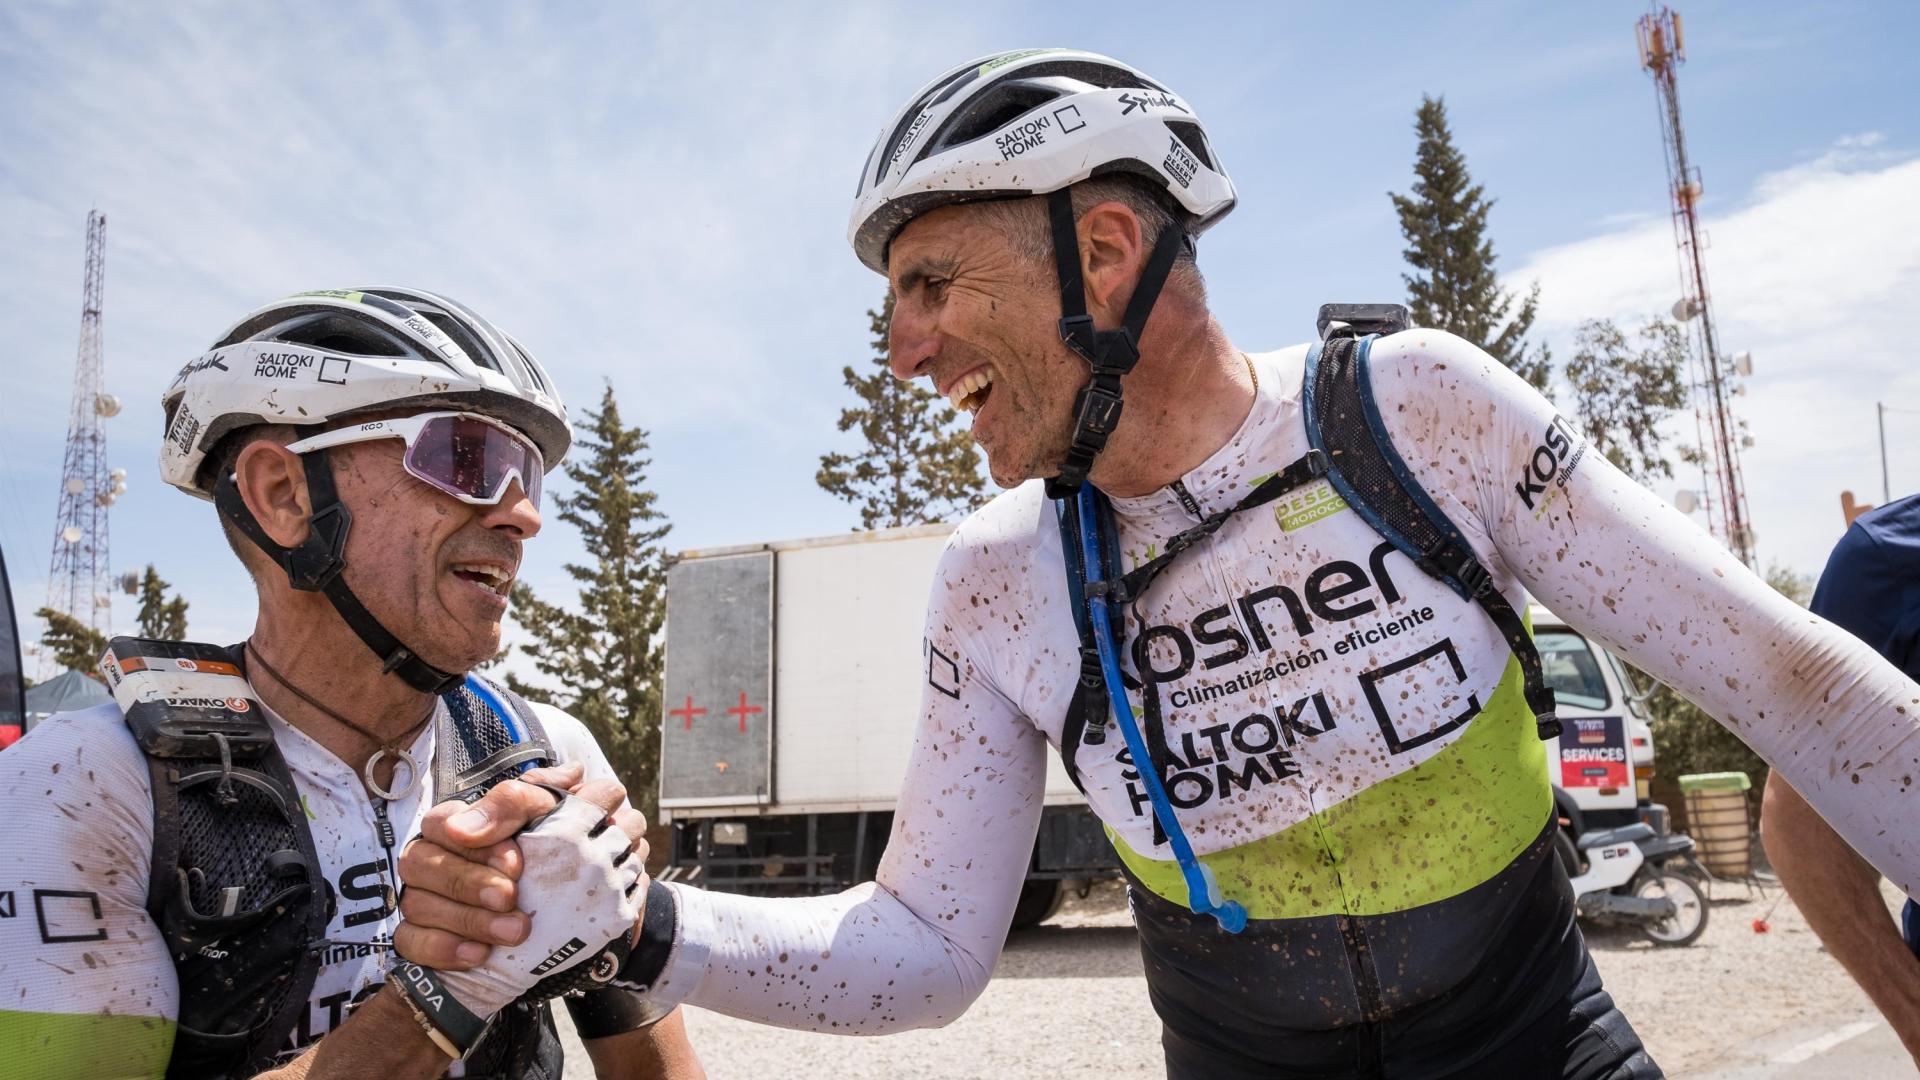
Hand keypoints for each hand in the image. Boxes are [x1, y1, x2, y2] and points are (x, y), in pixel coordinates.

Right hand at [394, 764, 650, 969]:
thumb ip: (556, 799)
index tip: (516, 863)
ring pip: (418, 904)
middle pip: (421, 862)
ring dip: (467, 919)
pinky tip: (479, 954)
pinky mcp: (415, 938)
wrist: (544, 922)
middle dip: (468, 882)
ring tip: (514, 932)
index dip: (475, 843)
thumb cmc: (539, 861)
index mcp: (454, 824)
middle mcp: (428, 858)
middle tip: (510, 898)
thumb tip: (573, 772)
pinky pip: (412, 943)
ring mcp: (418, 899)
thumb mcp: (550, 824)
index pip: (443, 822)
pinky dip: (444, 948)